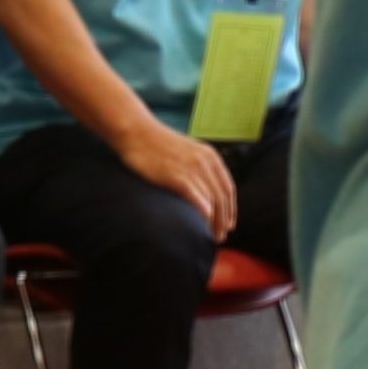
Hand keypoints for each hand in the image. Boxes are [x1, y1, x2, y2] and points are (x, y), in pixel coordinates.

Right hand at [124, 120, 239, 240]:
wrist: (136, 132)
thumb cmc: (157, 145)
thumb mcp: (187, 152)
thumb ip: (199, 167)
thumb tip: (205, 189)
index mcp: (211, 157)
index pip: (227, 188)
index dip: (231, 208)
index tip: (230, 224)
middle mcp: (206, 162)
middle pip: (222, 197)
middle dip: (224, 219)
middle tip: (221, 236)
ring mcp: (192, 168)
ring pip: (211, 199)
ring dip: (215, 221)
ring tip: (212, 236)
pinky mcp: (176, 175)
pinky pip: (195, 196)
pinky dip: (203, 210)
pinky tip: (205, 223)